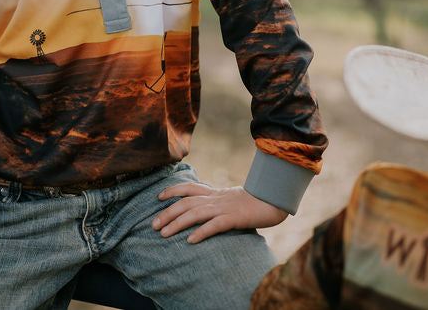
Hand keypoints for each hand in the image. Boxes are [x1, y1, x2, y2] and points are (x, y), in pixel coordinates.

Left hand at [152, 183, 288, 243]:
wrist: (273, 200)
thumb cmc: (254, 202)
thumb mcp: (232, 198)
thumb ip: (218, 201)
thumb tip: (205, 209)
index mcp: (215, 193)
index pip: (189, 188)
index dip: (173, 191)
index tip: (159, 197)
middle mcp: (216, 199)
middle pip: (186, 203)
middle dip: (168, 213)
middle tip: (153, 225)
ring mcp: (224, 208)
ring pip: (195, 214)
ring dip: (177, 223)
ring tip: (164, 233)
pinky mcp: (234, 219)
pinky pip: (215, 226)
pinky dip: (201, 232)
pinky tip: (191, 240)